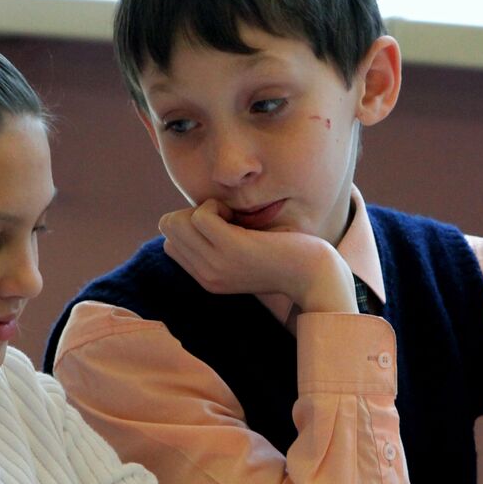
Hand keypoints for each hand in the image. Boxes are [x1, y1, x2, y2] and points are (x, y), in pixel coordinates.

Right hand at [158, 200, 356, 312]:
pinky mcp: (230, 248)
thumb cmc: (286, 257)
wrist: (314, 276)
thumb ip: (222, 243)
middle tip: (225, 218)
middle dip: (191, 211)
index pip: (170, 243)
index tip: (221, 226)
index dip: (191, 225)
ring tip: (231, 216)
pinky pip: (200, 215)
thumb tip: (200, 213)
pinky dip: (215, 205)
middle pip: (168, 228)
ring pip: (176, 221)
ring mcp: (216, 264)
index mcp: (208, 279)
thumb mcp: (246, 255)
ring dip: (202, 207)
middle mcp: (206, 275)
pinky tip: (237, 215)